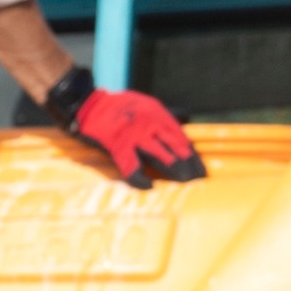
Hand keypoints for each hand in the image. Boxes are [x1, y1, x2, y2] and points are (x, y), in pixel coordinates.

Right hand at [22, 73, 201, 188]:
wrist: (89, 105)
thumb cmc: (118, 107)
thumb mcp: (147, 104)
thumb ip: (167, 113)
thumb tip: (187, 117)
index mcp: (158, 114)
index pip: (180, 137)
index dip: (192, 154)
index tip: (201, 169)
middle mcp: (149, 124)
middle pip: (174, 146)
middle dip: (188, 163)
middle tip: (198, 180)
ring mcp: (134, 135)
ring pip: (158, 154)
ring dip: (172, 169)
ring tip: (184, 182)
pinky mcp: (117, 145)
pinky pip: (130, 164)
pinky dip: (139, 177)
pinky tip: (148, 186)